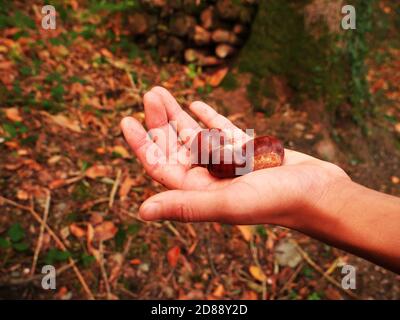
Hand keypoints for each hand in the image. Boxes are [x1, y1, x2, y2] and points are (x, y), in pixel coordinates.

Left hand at [120, 87, 349, 225]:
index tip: (127, 120)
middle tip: (150, 94)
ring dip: (178, 115)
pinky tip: (195, 104)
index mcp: (200, 192)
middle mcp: (210, 178)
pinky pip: (220, 130)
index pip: (161, 167)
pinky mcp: (246, 150)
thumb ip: (186, 205)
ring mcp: (227, 162)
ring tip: (162, 92)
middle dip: (160, 121)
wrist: (318, 193)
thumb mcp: (227, 202)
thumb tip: (142, 211)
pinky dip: (207, 117)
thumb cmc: (277, 201)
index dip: (142, 145)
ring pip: (195, 136)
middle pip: (176, 147)